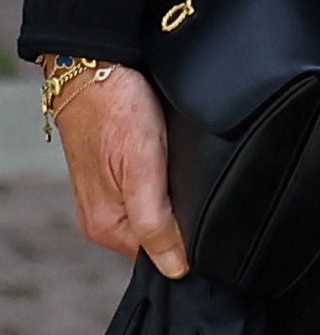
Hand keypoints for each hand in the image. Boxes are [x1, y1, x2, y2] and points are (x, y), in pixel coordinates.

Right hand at [50, 67, 186, 276]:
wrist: (94, 66)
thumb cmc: (117, 110)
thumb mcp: (143, 169)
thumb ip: (156, 223)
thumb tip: (175, 269)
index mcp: (105, 226)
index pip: (159, 259)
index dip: (188, 246)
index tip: (209, 224)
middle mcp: (102, 218)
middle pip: (158, 238)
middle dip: (182, 222)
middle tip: (201, 192)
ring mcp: (107, 196)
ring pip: (156, 215)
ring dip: (175, 202)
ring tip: (185, 175)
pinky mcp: (114, 175)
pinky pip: (148, 194)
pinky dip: (164, 185)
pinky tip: (174, 168)